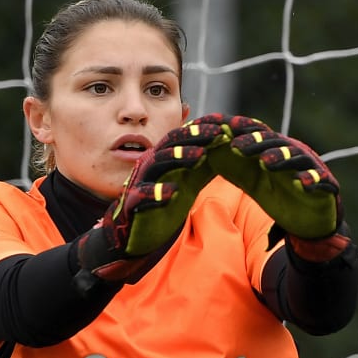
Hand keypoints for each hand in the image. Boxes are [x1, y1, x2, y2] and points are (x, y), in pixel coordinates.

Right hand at [73, 119, 227, 288]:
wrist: (130, 233)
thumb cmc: (160, 204)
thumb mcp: (186, 181)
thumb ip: (201, 164)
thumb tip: (225, 144)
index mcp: (164, 160)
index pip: (184, 139)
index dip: (203, 131)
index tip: (227, 125)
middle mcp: (152, 167)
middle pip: (172, 146)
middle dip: (195, 138)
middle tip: (219, 133)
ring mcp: (141, 184)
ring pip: (159, 166)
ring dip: (180, 159)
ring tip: (201, 156)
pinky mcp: (133, 205)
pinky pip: (143, 196)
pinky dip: (158, 193)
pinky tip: (174, 192)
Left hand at [201, 115, 348, 258]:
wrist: (310, 219)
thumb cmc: (279, 194)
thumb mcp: (252, 181)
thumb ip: (233, 166)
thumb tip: (205, 150)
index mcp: (273, 150)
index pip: (255, 135)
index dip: (239, 131)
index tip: (218, 128)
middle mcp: (293, 154)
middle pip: (274, 143)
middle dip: (256, 143)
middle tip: (236, 146)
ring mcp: (310, 168)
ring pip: (296, 159)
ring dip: (281, 158)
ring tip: (266, 162)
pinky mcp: (326, 185)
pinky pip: (321, 181)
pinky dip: (312, 181)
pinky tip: (302, 184)